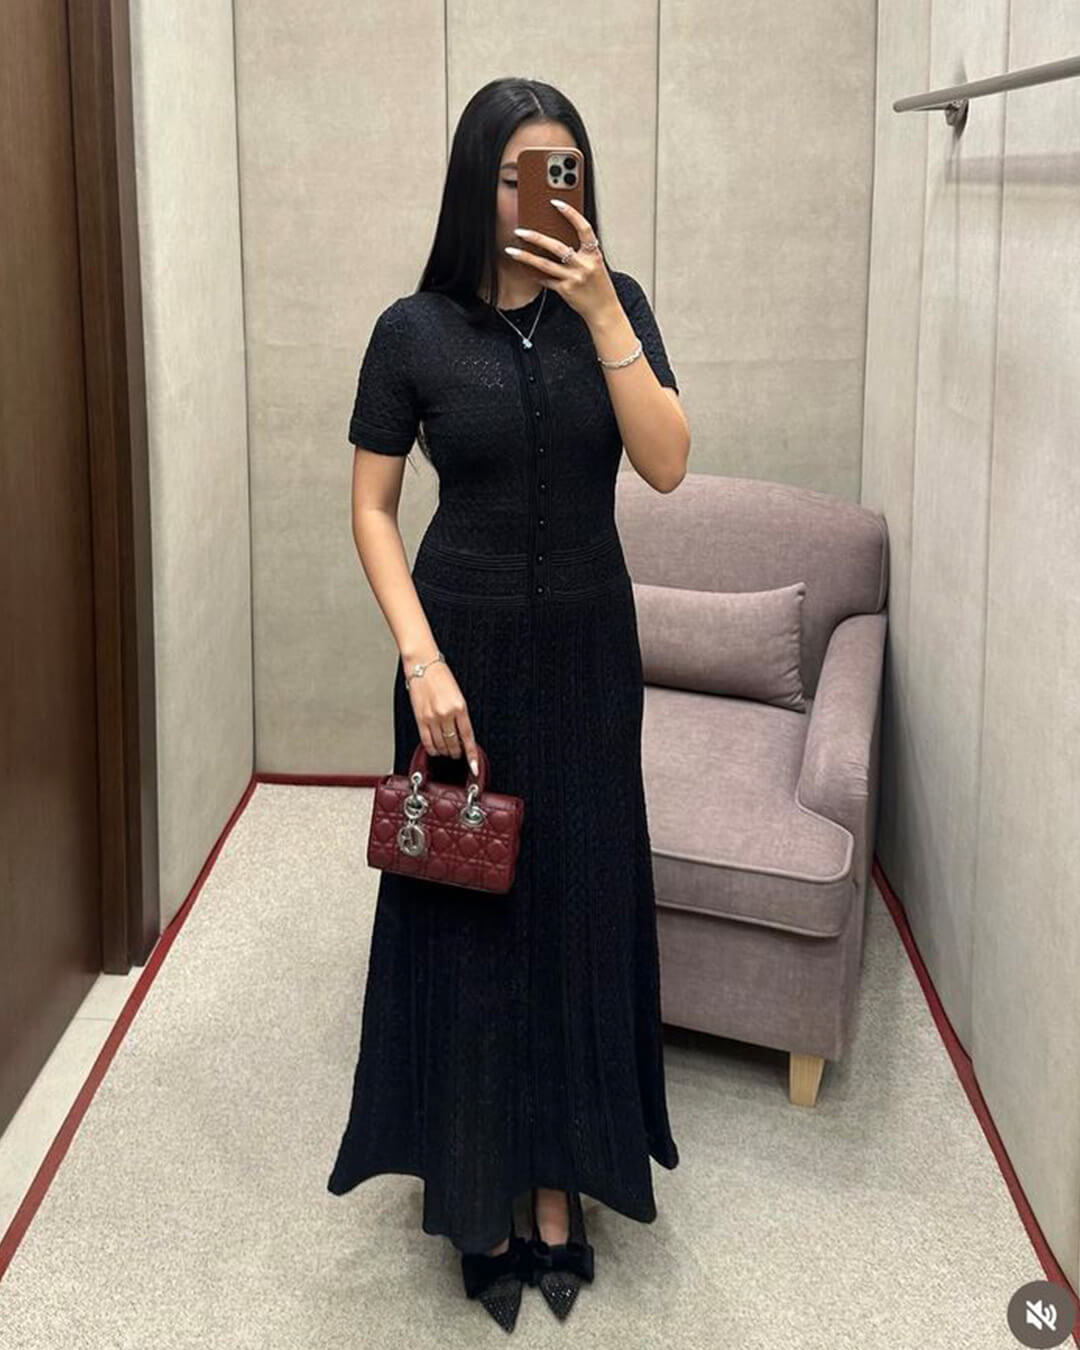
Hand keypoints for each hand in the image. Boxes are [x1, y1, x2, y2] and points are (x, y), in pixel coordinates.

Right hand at [405, 660, 479, 774]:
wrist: (423, 665)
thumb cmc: (441, 677)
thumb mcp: (458, 695)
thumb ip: (460, 715)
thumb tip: (462, 735)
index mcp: (460, 707)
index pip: (468, 737)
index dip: (471, 754)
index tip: (474, 766)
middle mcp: (446, 713)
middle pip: (454, 744)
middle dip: (457, 752)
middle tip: (458, 753)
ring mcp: (432, 717)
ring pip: (441, 745)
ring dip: (445, 751)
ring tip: (448, 751)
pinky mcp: (420, 719)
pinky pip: (427, 742)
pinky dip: (433, 749)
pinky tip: (435, 749)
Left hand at [506, 200, 619, 326]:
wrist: (604, 310)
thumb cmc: (599, 286)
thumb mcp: (596, 264)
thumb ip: (582, 252)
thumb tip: (558, 239)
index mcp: (594, 254)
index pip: (584, 228)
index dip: (571, 214)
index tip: (556, 202)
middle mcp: (584, 265)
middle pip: (557, 247)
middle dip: (536, 238)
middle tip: (520, 231)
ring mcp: (574, 278)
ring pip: (545, 265)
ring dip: (526, 257)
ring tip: (511, 250)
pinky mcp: (566, 290)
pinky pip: (546, 280)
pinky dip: (537, 274)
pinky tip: (527, 270)